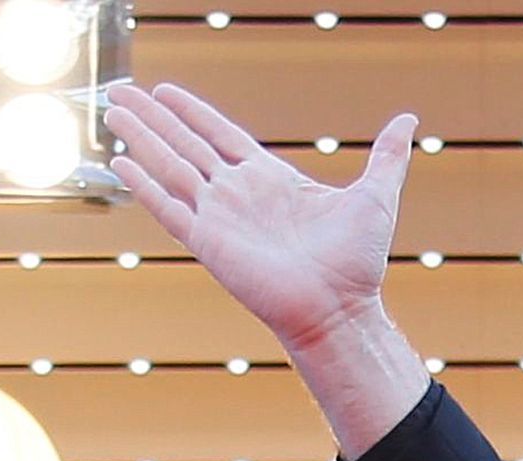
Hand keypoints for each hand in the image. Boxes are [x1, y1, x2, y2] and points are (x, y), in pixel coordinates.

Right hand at [105, 83, 416, 353]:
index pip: (220, 135)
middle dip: (153, 117)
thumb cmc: (358, 262)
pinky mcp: (207, 241)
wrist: (340, 308)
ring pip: (170, 166)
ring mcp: (219, 217)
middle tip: (121, 91)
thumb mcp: (376, 195)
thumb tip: (409, 121)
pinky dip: (144, 184)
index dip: (192, 112)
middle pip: (185, 144)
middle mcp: (238, 195)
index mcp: (270, 180)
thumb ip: (386, 156)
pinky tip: (121, 161)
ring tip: (113, 110)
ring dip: (141, 138)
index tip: (165, 91)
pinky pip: (168, 207)